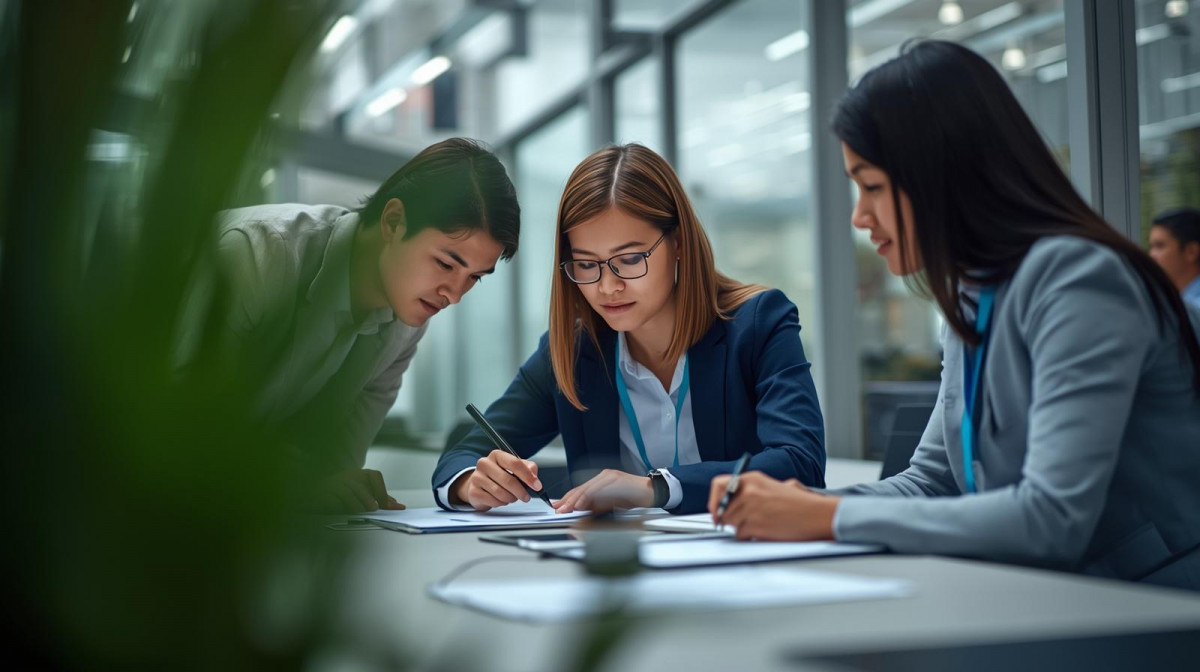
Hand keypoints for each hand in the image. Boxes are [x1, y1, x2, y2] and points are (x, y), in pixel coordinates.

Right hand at [313, 469, 404, 512]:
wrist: (317, 493)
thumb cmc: (344, 494)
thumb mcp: (364, 495)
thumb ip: (380, 499)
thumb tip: (398, 506)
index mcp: (360, 475)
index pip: (375, 476)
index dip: (382, 491)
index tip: (388, 505)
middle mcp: (347, 476)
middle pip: (360, 484)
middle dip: (368, 498)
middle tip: (374, 509)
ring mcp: (333, 483)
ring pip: (346, 491)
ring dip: (355, 503)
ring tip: (360, 512)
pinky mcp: (322, 493)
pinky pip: (331, 499)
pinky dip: (338, 506)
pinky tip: (342, 512)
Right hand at [450, 450, 541, 510]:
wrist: (479, 484)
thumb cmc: (500, 475)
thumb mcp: (516, 468)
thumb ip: (528, 468)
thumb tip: (534, 476)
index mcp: (497, 455)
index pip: (514, 463)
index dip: (528, 476)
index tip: (537, 486)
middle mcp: (485, 463)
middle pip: (508, 480)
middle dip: (521, 491)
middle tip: (526, 497)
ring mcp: (477, 477)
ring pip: (501, 492)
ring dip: (511, 498)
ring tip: (512, 497)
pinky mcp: (473, 491)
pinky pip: (493, 501)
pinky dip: (501, 503)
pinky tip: (501, 500)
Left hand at [554, 469, 653, 513]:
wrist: (652, 492)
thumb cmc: (632, 497)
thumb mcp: (609, 503)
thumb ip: (594, 505)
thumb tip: (578, 510)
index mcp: (601, 480)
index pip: (580, 489)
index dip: (567, 498)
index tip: (557, 507)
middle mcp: (605, 476)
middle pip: (584, 488)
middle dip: (570, 500)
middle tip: (561, 510)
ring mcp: (613, 477)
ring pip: (593, 488)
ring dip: (582, 498)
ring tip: (573, 507)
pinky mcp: (621, 481)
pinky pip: (606, 490)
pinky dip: (597, 497)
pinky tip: (591, 503)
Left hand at [706, 471, 837, 540]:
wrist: (817, 514)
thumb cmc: (801, 504)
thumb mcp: (774, 486)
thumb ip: (752, 490)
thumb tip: (732, 502)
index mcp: (752, 478)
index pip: (718, 485)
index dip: (714, 500)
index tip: (716, 510)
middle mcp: (748, 491)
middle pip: (722, 509)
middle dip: (731, 518)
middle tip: (746, 521)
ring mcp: (750, 508)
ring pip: (730, 523)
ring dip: (742, 528)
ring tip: (761, 524)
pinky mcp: (755, 525)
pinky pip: (741, 535)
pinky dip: (750, 537)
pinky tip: (766, 531)